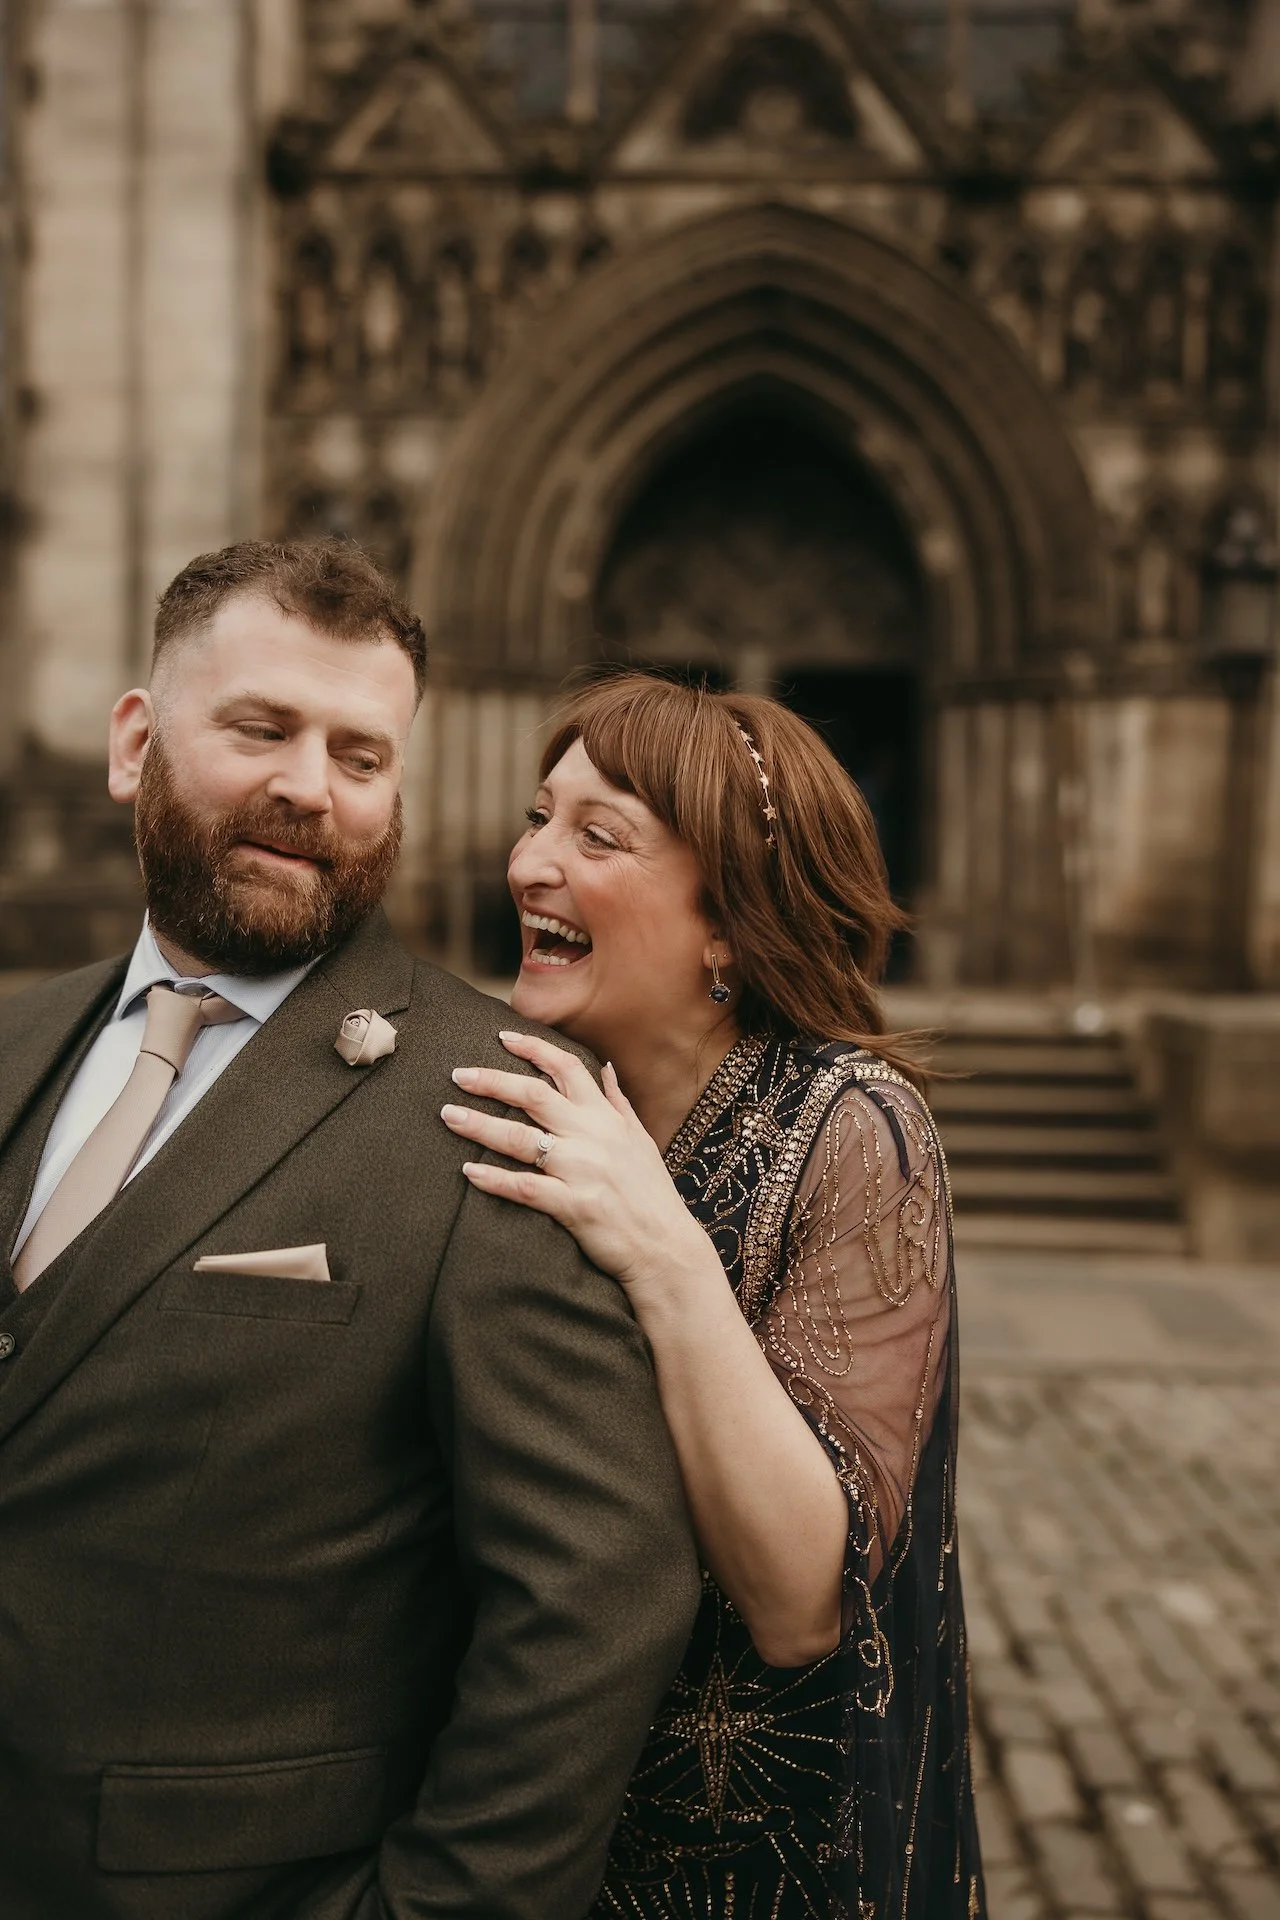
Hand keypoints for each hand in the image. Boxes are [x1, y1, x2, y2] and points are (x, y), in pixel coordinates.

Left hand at [441, 1031, 711, 1297]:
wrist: (666, 1248)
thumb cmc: (651, 1194)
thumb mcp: (640, 1139)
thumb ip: (618, 1102)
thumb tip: (605, 1067)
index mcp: (606, 1118)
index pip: (567, 1068)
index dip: (533, 1048)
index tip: (502, 1036)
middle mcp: (592, 1136)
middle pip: (533, 1095)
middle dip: (490, 1081)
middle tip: (457, 1075)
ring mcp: (582, 1170)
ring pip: (520, 1138)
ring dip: (479, 1125)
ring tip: (449, 1116)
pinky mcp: (574, 1205)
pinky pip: (525, 1187)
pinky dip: (495, 1179)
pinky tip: (469, 1172)